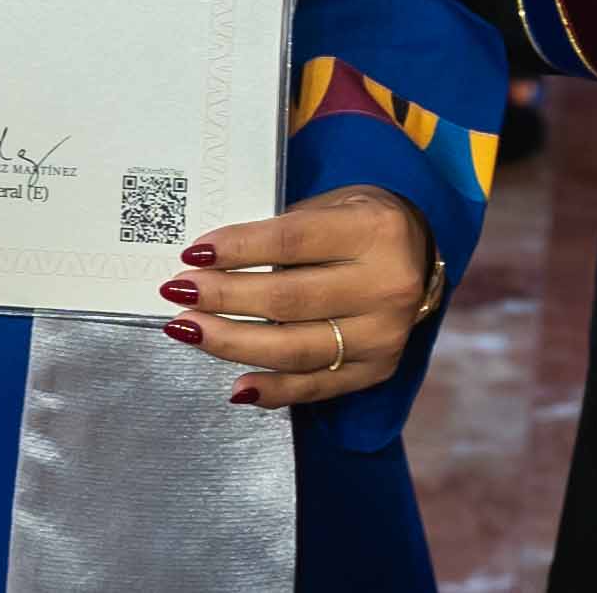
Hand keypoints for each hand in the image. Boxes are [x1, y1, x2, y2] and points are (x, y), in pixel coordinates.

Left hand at [161, 186, 435, 407]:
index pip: (292, 241)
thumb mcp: (332, 205)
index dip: (238, 249)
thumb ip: (282, 231)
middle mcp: (387, 286)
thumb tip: (209, 262)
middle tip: (177, 293)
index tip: (192, 254)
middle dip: (224, 298)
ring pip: (295, 349)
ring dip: (233, 343)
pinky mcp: (376, 371)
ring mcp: (383, 335)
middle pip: (289, 299)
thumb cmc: (360, 223)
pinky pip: (315, 387)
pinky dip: (273, 390)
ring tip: (188, 330)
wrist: (419, 256)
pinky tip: (236, 387)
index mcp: (376, 231)